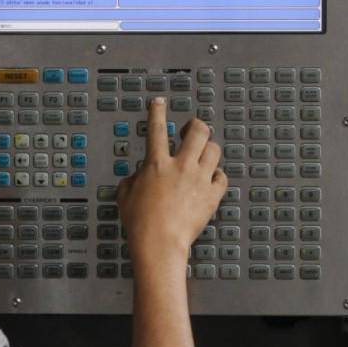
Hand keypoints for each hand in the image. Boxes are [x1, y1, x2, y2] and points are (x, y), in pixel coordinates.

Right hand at [117, 97, 228, 264]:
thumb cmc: (140, 223)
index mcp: (156, 164)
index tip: (159, 102)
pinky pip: (222, 177)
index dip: (157, 111)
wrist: (160, 244)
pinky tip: (211, 179)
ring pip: (214, 150)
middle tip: (191, 129)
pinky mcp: (212, 196)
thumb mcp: (125, 196)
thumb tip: (139, 176)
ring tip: (202, 155)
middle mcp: (180, 166)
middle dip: (195, 125)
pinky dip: (217, 175)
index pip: (156, 128)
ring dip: (208, 149)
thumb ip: (133, 179)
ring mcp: (199, 180)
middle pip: (198, 131)